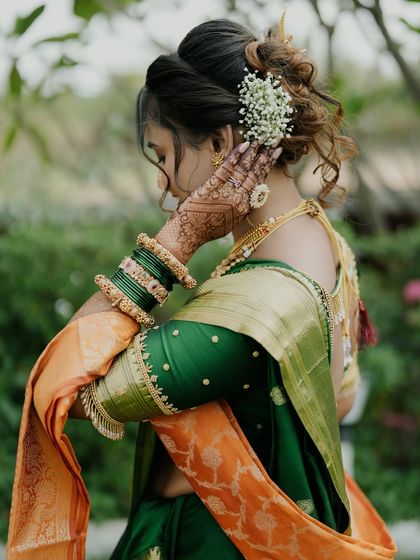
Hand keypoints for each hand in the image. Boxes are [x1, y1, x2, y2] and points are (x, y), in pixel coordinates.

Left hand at [155, 139, 282, 263]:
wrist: (187, 236)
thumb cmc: (207, 230)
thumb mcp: (230, 224)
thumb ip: (242, 211)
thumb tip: (253, 200)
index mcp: (244, 208)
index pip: (260, 182)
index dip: (268, 166)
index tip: (276, 153)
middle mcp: (239, 200)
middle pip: (255, 173)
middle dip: (266, 154)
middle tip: (274, 138)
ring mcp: (226, 193)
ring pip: (243, 169)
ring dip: (253, 151)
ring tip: (261, 137)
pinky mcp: (212, 187)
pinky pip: (227, 168)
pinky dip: (235, 155)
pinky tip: (243, 144)